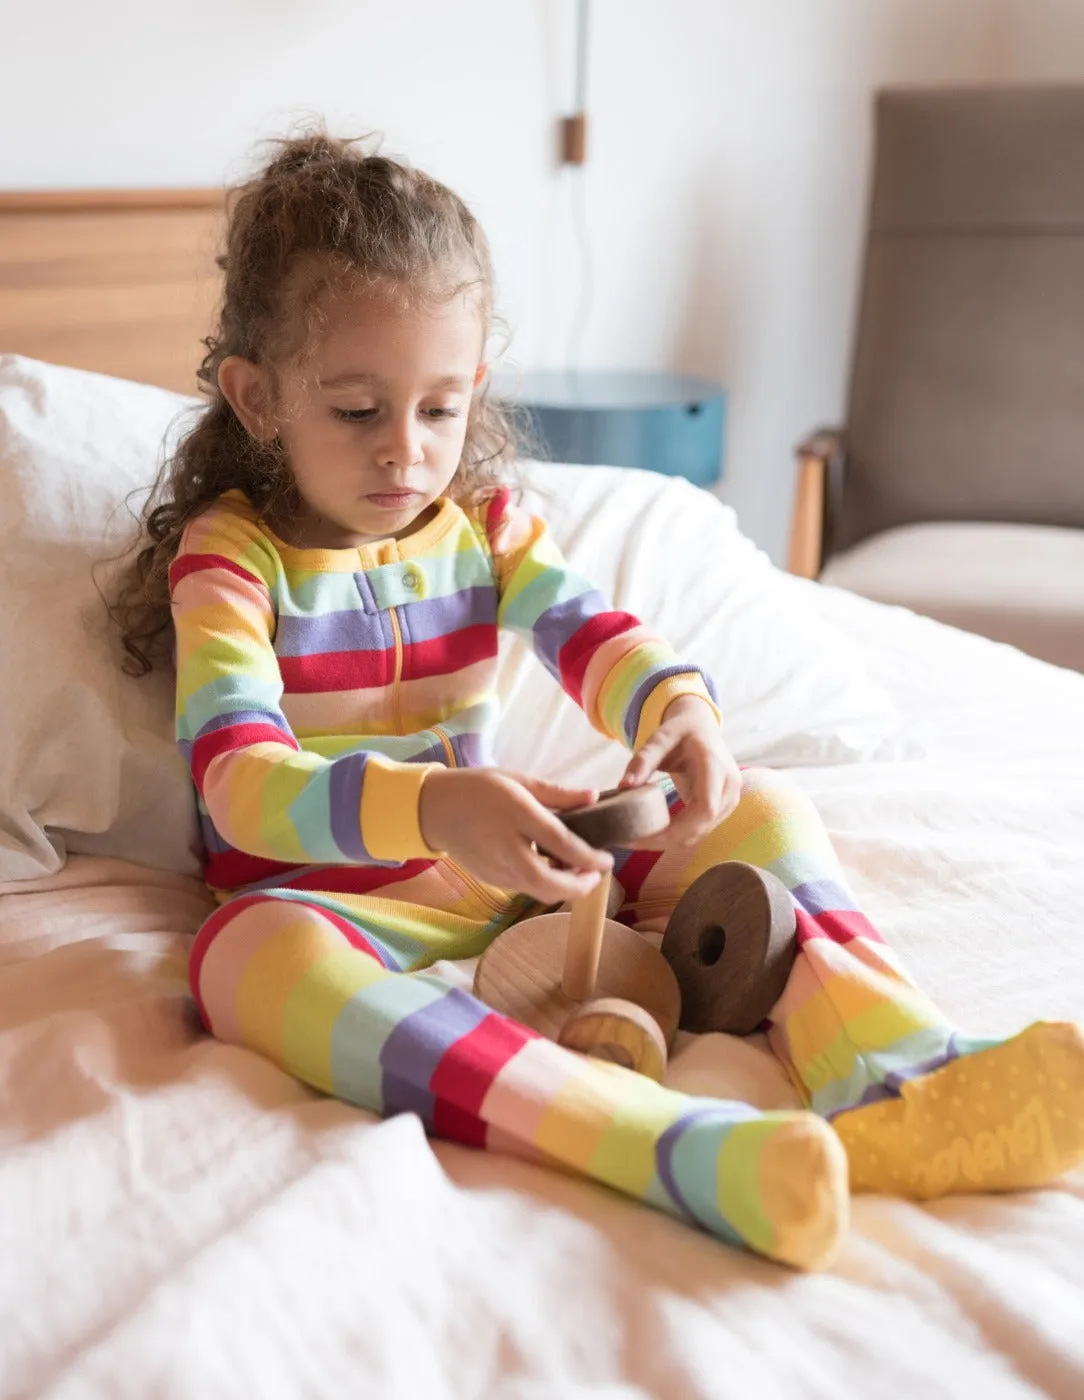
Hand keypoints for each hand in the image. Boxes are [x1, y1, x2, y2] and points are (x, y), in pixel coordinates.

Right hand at [418, 768, 611, 904]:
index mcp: (516, 814)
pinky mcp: (491, 879)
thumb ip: (558, 793)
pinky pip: (525, 888)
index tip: (607, 860)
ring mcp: (496, 868)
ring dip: (564, 888)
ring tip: (579, 872)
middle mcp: (506, 846)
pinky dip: (545, 885)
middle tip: (596, 875)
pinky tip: (552, 869)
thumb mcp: (518, 780)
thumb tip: (594, 797)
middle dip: (579, 887)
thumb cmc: (479, 788)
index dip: (588, 857)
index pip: (560, 843)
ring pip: (538, 892)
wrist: (434, 810)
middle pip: (548, 883)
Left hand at [620, 695, 740, 847]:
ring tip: (636, 838)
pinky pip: (699, 830)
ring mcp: (729, 800)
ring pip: (700, 833)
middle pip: (701, 826)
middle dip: (666, 840)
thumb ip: (643, 760)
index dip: (676, 829)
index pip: (704, 808)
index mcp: (715, 766)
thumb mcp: (659, 738)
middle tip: (631, 841)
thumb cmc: (681, 732)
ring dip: (669, 841)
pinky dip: (676, 836)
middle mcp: (728, 786)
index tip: (643, 835)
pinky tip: (652, 832)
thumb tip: (624, 786)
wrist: (702, 729)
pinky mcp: (723, 809)